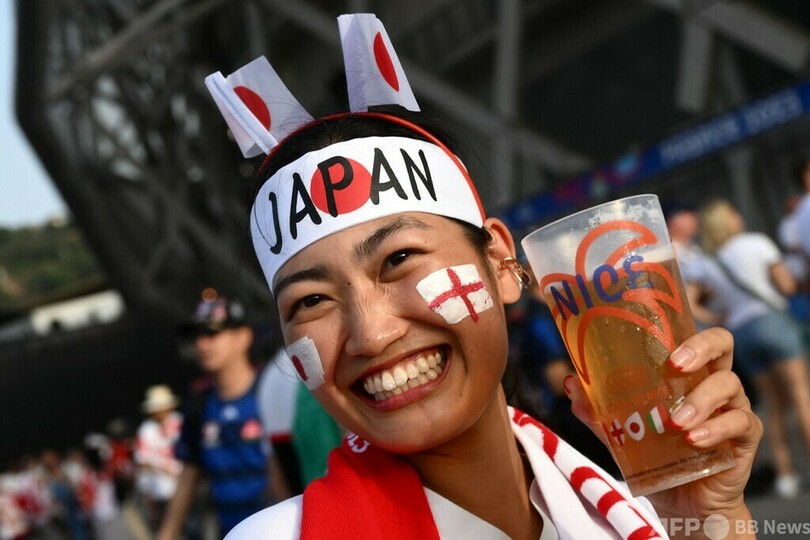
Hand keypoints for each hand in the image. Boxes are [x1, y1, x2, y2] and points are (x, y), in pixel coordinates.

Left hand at [565, 327, 762, 532]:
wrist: (681, 503)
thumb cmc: (655, 457)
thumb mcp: (621, 434)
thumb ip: (598, 411)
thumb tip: (571, 384)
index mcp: (687, 374)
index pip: (693, 336)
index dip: (683, 330)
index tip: (660, 342)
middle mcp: (714, 382)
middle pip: (721, 344)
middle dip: (700, 348)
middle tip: (675, 365)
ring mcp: (733, 406)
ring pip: (729, 384)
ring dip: (700, 401)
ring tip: (675, 422)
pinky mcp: (745, 436)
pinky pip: (740, 422)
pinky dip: (716, 428)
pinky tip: (694, 439)